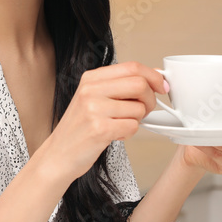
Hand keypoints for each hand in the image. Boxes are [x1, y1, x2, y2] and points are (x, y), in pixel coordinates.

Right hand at [38, 61, 164, 183]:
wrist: (59, 154)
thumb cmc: (80, 128)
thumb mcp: (94, 98)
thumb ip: (121, 85)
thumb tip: (155, 76)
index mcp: (91, 78)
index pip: (132, 67)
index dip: (153, 76)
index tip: (162, 86)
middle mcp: (90, 90)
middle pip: (139, 84)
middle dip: (150, 100)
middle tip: (143, 111)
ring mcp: (94, 109)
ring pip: (139, 108)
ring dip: (136, 120)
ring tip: (119, 125)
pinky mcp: (99, 129)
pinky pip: (133, 126)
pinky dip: (129, 133)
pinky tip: (115, 135)